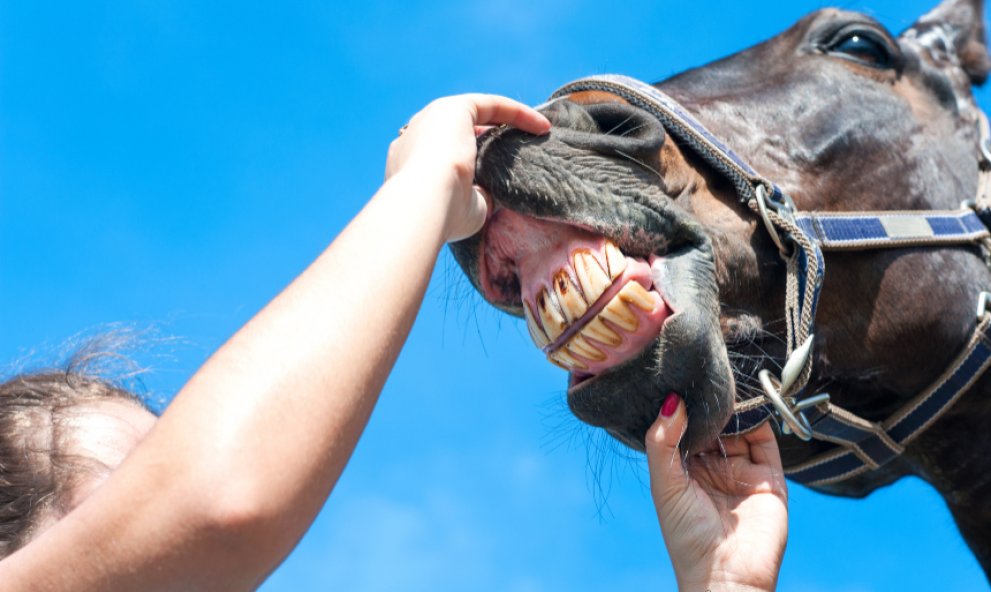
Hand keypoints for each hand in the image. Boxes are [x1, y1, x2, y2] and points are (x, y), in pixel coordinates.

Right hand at [385, 94, 549, 241]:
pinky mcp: (454, 108)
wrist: (422, 204)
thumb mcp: (465, 209)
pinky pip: (491, 105)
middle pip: (456, 131)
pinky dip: (517, 113)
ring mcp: (432, 119)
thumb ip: (478, 197)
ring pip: (476, 115)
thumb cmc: (442, 215)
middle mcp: (416, 137)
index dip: (469, 161)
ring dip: (507, 123)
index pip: (440, 155)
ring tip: (537, 134)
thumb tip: (495, 193)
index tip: (495, 173)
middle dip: (487, 138)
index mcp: (409, 163)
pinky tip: (542, 126)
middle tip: (516, 150)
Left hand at [646, 393, 787, 591]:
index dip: (681, 405)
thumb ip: (663, 442)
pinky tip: (748, 401)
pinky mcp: (769, 477)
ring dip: (733, 405)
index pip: (683, 428)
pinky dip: (760, 418)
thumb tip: (672, 400)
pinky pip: (767, 440)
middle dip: (709, 401)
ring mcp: (742, 471)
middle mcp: (713, 468)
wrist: (726, 577)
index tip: (677, 376)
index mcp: (683, 470)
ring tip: (724, 381)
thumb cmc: (687, 537)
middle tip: (703, 372)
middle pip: (713, 424)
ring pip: (739, 427)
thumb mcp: (664, 485)